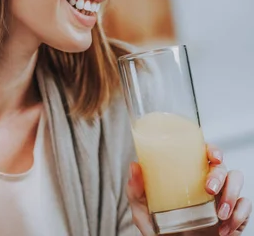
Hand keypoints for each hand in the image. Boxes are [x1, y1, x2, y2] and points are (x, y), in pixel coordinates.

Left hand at [126, 145, 251, 235]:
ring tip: (219, 214)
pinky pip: (246, 207)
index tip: (213, 156)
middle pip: (223, 167)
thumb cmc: (160, 230)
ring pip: (238, 182)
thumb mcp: (144, 212)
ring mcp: (222, 200)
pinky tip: (225, 229)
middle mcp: (207, 185)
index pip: (203, 155)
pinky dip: (240, 216)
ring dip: (232, 196)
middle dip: (220, 175)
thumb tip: (134, 166)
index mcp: (188, 178)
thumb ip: (136, 192)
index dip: (213, 150)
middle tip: (209, 189)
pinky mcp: (234, 216)